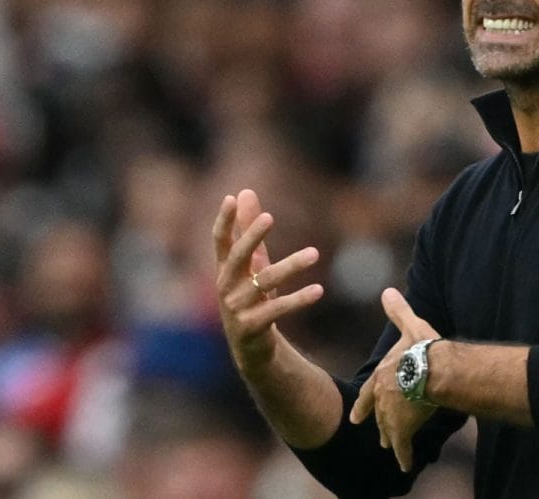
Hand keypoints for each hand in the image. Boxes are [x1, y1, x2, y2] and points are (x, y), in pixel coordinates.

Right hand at [213, 189, 323, 373]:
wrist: (250, 347)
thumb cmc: (251, 296)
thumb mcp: (250, 263)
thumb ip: (248, 228)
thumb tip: (245, 191)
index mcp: (224, 269)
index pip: (220, 241)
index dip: (224, 220)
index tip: (230, 198)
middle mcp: (226, 287)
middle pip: (238, 257)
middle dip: (251, 236)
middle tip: (270, 217)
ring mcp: (236, 308)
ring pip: (265, 282)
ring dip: (291, 266)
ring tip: (315, 253)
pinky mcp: (252, 327)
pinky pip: (278, 309)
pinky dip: (299, 299)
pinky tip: (318, 290)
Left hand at [349, 287, 440, 472]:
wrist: (433, 369)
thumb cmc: (422, 347)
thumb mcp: (410, 326)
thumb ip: (398, 312)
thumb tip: (388, 291)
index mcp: (382, 376)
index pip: (370, 393)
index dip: (363, 405)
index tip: (356, 416)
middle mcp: (382, 397)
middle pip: (379, 415)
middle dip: (379, 424)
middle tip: (377, 435)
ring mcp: (391, 415)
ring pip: (389, 431)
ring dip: (389, 439)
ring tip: (389, 447)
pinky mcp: (403, 429)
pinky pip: (403, 447)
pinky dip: (404, 457)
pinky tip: (405, 465)